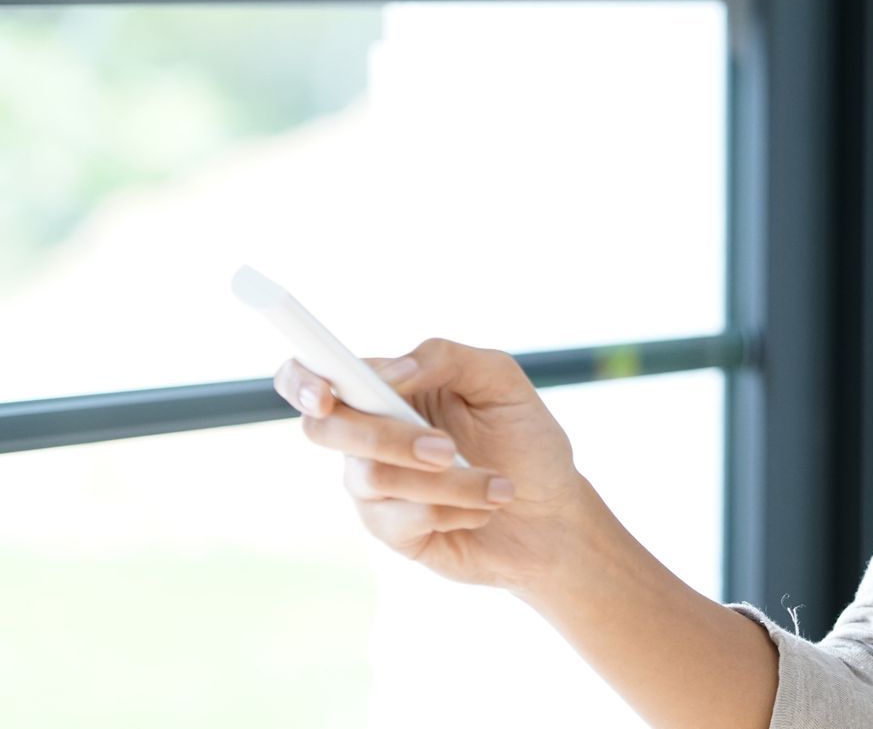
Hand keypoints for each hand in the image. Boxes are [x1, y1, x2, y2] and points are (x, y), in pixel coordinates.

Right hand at [274, 338, 593, 591]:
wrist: (554, 514)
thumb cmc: (526, 439)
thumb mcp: (500, 382)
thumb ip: (445, 358)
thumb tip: (395, 371)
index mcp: (387, 389)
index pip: (313, 374)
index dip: (302, 380)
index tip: (326, 395)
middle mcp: (368, 435)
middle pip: (326, 429)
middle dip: (387, 437)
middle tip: (446, 448)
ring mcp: (374, 486)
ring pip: (372, 476)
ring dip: (447, 481)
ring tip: (498, 486)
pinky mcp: (390, 530)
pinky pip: (401, 518)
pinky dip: (455, 508)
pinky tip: (484, 509)